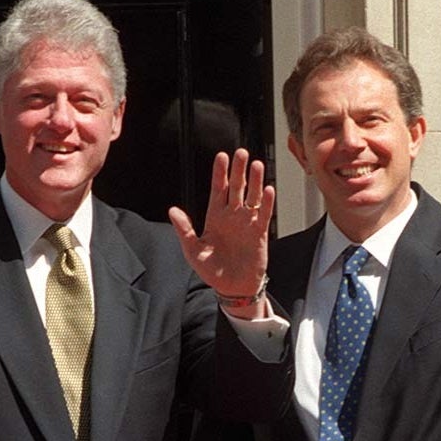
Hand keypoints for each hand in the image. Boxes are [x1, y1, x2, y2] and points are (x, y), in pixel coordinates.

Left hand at [169, 150, 273, 304]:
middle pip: (237, 187)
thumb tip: (173, 211)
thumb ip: (184, 230)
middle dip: (238, 170)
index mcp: (214, 217)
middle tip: (241, 152)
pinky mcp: (259, 233)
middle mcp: (231, 216)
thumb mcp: (193, 251)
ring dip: (255, 181)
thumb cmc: (212, 271)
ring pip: (252, 196)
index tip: (221, 156)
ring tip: (257, 164)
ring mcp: (246, 223)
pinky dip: (266, 202)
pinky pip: (264, 213)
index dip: (220, 173)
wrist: (233, 288)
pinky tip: (267, 189)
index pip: (218, 189)